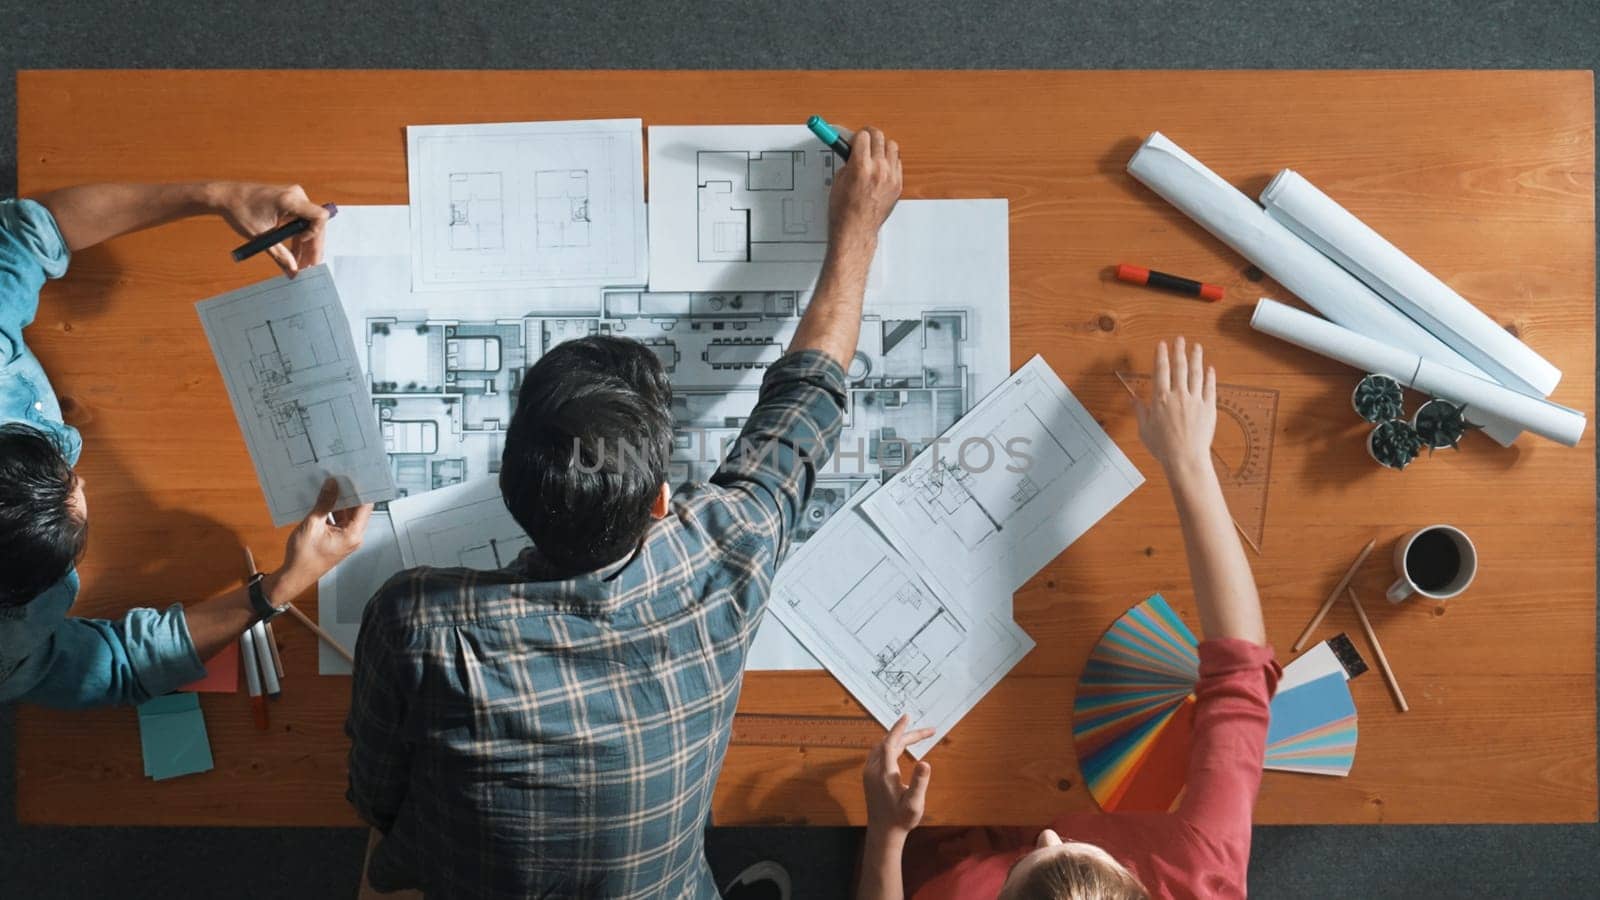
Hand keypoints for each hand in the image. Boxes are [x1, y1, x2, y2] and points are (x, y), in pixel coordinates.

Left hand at [208, 181, 331, 276]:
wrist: (224, 196)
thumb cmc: (239, 211)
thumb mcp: (260, 236)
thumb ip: (280, 254)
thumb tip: (294, 272)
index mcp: (290, 200)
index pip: (320, 217)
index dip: (315, 235)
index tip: (302, 246)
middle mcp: (296, 196)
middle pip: (316, 225)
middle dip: (312, 247)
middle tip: (308, 268)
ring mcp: (294, 199)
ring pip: (308, 226)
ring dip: (305, 246)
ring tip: (300, 265)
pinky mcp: (289, 204)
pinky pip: (300, 223)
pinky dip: (297, 238)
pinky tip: (294, 254)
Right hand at [271, 478, 371, 601]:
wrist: (294, 576)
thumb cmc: (303, 557)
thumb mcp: (312, 524)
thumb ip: (324, 503)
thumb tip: (332, 484)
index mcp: (353, 534)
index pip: (365, 506)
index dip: (361, 490)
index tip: (355, 475)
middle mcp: (353, 536)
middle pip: (357, 509)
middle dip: (348, 493)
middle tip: (341, 476)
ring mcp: (346, 538)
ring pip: (347, 514)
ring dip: (339, 502)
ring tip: (330, 485)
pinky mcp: (337, 539)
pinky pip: (338, 520)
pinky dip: (332, 511)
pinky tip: (322, 500)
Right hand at [828, 126, 902, 244]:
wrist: (856, 230)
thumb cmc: (844, 211)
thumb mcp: (838, 181)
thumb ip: (847, 162)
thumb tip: (851, 151)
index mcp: (860, 167)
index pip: (863, 135)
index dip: (856, 136)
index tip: (854, 139)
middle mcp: (878, 170)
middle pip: (879, 136)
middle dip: (869, 136)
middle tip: (864, 140)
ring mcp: (891, 177)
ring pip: (892, 146)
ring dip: (882, 146)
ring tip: (874, 153)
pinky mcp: (898, 185)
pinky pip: (898, 163)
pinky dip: (889, 161)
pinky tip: (881, 166)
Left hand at [863, 715, 933, 838]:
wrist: (884, 833)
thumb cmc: (901, 819)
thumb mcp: (914, 803)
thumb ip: (919, 782)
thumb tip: (925, 763)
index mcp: (884, 773)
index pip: (890, 743)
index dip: (899, 729)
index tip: (907, 716)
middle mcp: (873, 770)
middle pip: (888, 743)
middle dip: (908, 734)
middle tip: (928, 732)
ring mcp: (869, 773)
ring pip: (882, 747)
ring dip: (898, 739)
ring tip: (916, 736)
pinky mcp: (869, 777)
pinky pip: (878, 753)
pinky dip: (890, 745)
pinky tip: (900, 748)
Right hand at [1133, 337, 1216, 475]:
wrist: (1185, 458)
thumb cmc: (1163, 447)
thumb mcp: (1144, 429)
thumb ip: (1140, 412)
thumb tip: (1134, 400)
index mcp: (1161, 399)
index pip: (1161, 371)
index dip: (1161, 356)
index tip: (1162, 345)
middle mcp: (1178, 395)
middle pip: (1179, 367)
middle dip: (1179, 351)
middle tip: (1180, 340)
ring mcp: (1195, 400)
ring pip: (1196, 373)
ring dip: (1196, 358)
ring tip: (1196, 347)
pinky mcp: (1208, 407)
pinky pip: (1209, 388)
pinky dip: (1210, 376)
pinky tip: (1209, 368)